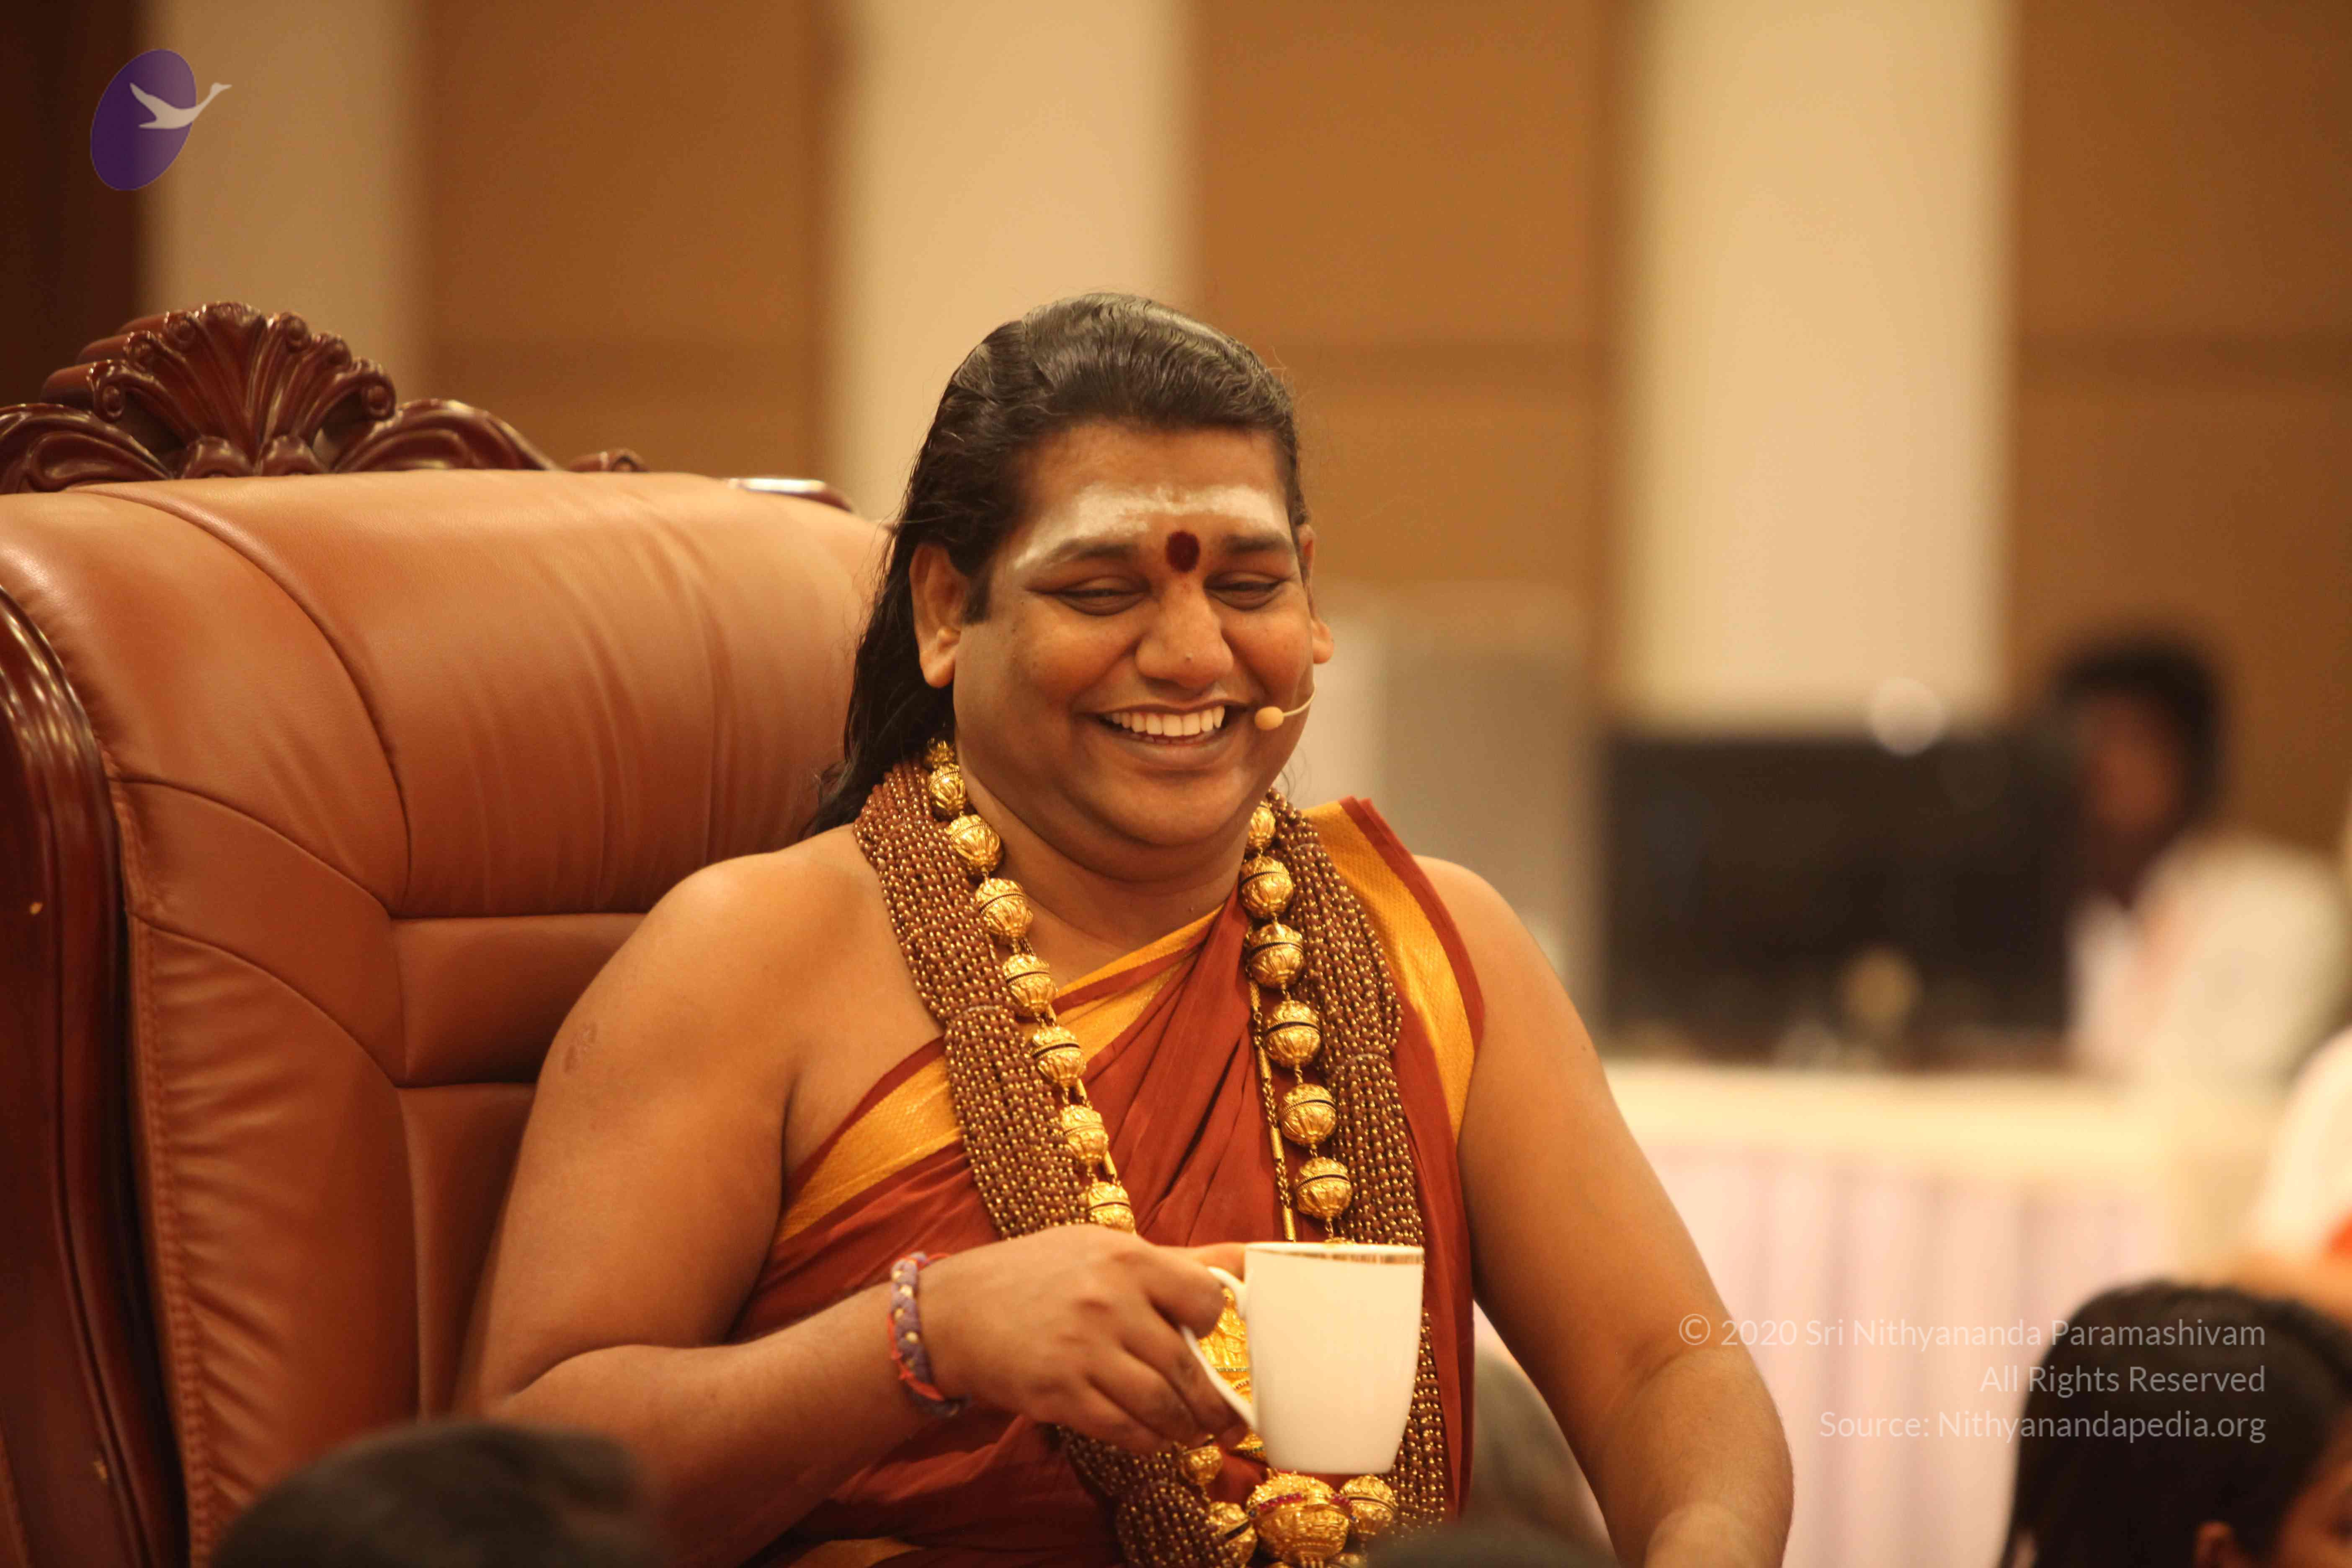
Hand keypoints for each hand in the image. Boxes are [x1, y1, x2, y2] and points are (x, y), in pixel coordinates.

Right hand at [918, 1226, 1250, 1453]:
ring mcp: (1084, 1350)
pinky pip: (1124, 1428)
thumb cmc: (1039, 1275)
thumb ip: (1175, 1261)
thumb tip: (1248, 1262)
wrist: (955, 1311)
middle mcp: (1109, 1302)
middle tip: (1225, 1415)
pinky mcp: (1060, 1393)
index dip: (1211, 1323)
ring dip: (1184, 1425)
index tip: (1203, 1336)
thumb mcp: (1102, 1247)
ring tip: (1191, 1429)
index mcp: (1126, 1257)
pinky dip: (1148, 1439)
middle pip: (1187, 1364)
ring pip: (1161, 1403)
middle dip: (1212, 1399)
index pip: (1205, 1297)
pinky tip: (1151, 1435)